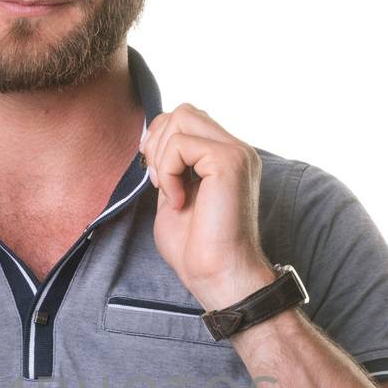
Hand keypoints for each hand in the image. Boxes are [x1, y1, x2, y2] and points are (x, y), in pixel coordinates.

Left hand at [140, 104, 275, 310]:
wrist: (218, 276)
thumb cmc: (196, 249)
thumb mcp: (173, 196)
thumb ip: (168, 167)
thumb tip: (151, 141)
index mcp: (224, 157)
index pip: (187, 119)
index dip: (160, 140)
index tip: (154, 176)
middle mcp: (236, 149)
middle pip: (183, 111)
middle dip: (157, 141)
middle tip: (158, 183)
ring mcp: (236, 153)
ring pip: (181, 117)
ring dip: (161, 156)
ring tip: (169, 192)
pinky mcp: (229, 161)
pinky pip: (181, 144)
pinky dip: (168, 172)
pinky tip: (178, 201)